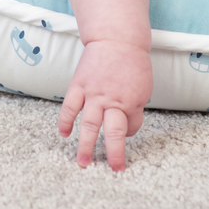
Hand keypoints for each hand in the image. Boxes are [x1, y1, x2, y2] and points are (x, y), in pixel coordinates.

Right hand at [58, 40, 152, 170]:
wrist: (117, 39)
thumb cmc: (133, 63)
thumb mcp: (144, 87)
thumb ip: (134, 107)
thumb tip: (125, 125)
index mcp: (132, 101)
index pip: (132, 127)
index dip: (130, 130)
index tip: (126, 127)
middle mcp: (113, 100)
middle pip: (113, 132)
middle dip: (114, 153)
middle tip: (113, 169)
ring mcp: (94, 94)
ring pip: (89, 125)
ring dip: (85, 146)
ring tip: (83, 164)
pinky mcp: (79, 86)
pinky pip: (70, 108)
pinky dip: (66, 122)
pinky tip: (64, 135)